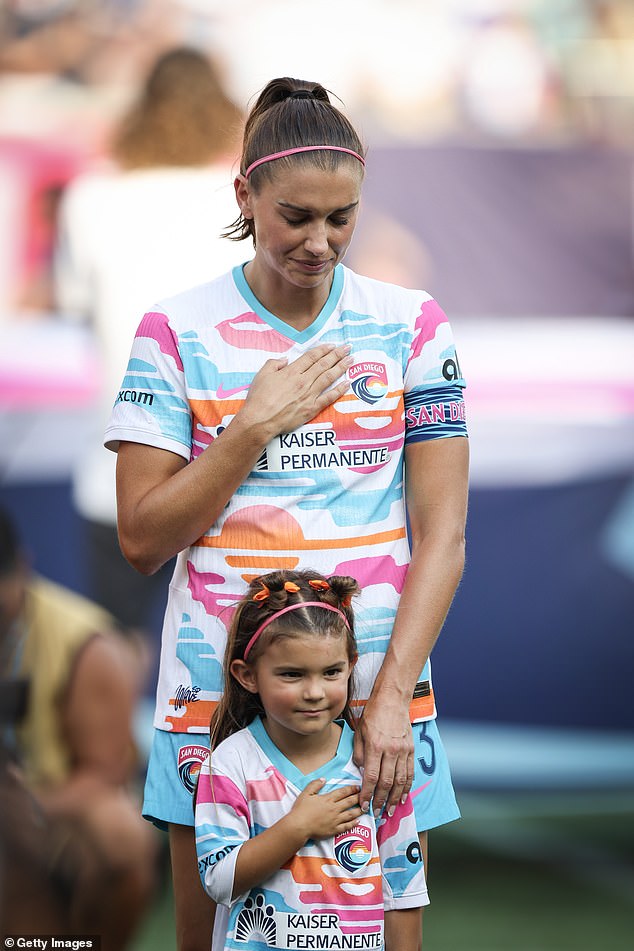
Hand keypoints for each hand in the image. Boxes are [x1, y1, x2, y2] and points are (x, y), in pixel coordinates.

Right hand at [242, 344, 351, 437]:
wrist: (260, 420)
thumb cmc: (259, 398)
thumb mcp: (262, 375)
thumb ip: (274, 364)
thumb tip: (285, 359)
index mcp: (291, 372)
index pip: (311, 357)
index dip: (323, 350)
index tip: (332, 345)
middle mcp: (303, 381)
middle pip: (323, 365)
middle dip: (337, 355)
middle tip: (347, 348)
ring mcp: (309, 395)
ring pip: (329, 378)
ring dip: (341, 367)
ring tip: (351, 360)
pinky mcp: (312, 408)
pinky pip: (329, 397)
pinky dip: (339, 390)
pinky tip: (347, 383)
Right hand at [288, 780, 361, 839]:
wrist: (299, 826)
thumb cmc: (301, 810)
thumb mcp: (306, 793)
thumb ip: (315, 784)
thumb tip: (324, 779)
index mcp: (328, 799)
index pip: (343, 792)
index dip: (351, 789)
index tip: (358, 787)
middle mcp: (334, 809)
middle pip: (349, 802)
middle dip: (358, 798)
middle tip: (366, 795)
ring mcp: (335, 820)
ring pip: (350, 814)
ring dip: (359, 810)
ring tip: (365, 808)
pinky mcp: (334, 830)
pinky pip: (346, 826)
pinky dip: (353, 824)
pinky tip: (358, 821)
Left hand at [353, 696, 413, 816]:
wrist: (393, 699)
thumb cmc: (373, 714)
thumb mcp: (359, 731)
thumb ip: (359, 753)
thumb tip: (360, 771)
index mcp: (375, 746)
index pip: (370, 777)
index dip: (367, 794)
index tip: (363, 805)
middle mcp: (390, 751)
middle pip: (386, 782)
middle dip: (380, 800)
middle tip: (376, 813)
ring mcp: (403, 751)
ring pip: (400, 781)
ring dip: (395, 798)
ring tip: (389, 810)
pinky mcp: (411, 750)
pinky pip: (410, 772)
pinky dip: (407, 787)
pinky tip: (403, 797)